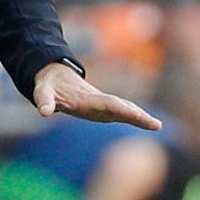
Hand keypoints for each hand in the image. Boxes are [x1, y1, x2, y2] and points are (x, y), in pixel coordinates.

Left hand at [33, 62, 161, 130]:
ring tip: (156, 125)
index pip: (107, 104)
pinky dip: (134, 116)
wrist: (55, 74)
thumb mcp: (42, 91)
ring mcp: (101, 104)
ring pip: (124, 108)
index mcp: (85, 98)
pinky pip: (121, 112)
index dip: (122, 109)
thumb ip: (43, 100)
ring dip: (139, 116)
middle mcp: (97, 100)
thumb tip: (44, 112)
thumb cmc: (49, 85)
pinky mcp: (101, 108)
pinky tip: (146, 121)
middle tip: (156, 125)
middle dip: (138, 115)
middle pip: (121, 107)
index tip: (136, 114)